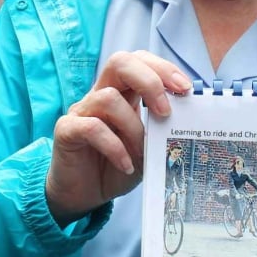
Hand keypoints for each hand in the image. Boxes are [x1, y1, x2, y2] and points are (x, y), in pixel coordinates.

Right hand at [44, 50, 190, 225]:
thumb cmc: (116, 167)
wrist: (83, 195)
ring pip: (108, 98)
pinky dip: (114, 147)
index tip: (185, 89)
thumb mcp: (147, 148)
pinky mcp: (66, 130)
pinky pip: (91, 127)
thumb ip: (162, 132)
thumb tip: (189, 123)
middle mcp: (100, 94)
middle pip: (120, 62)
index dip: (163, 68)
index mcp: (123, 93)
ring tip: (140, 153)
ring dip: (132, 127)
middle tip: (165, 111)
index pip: (139, 61)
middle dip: (149, 81)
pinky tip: (125, 165)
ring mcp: (81, 110)